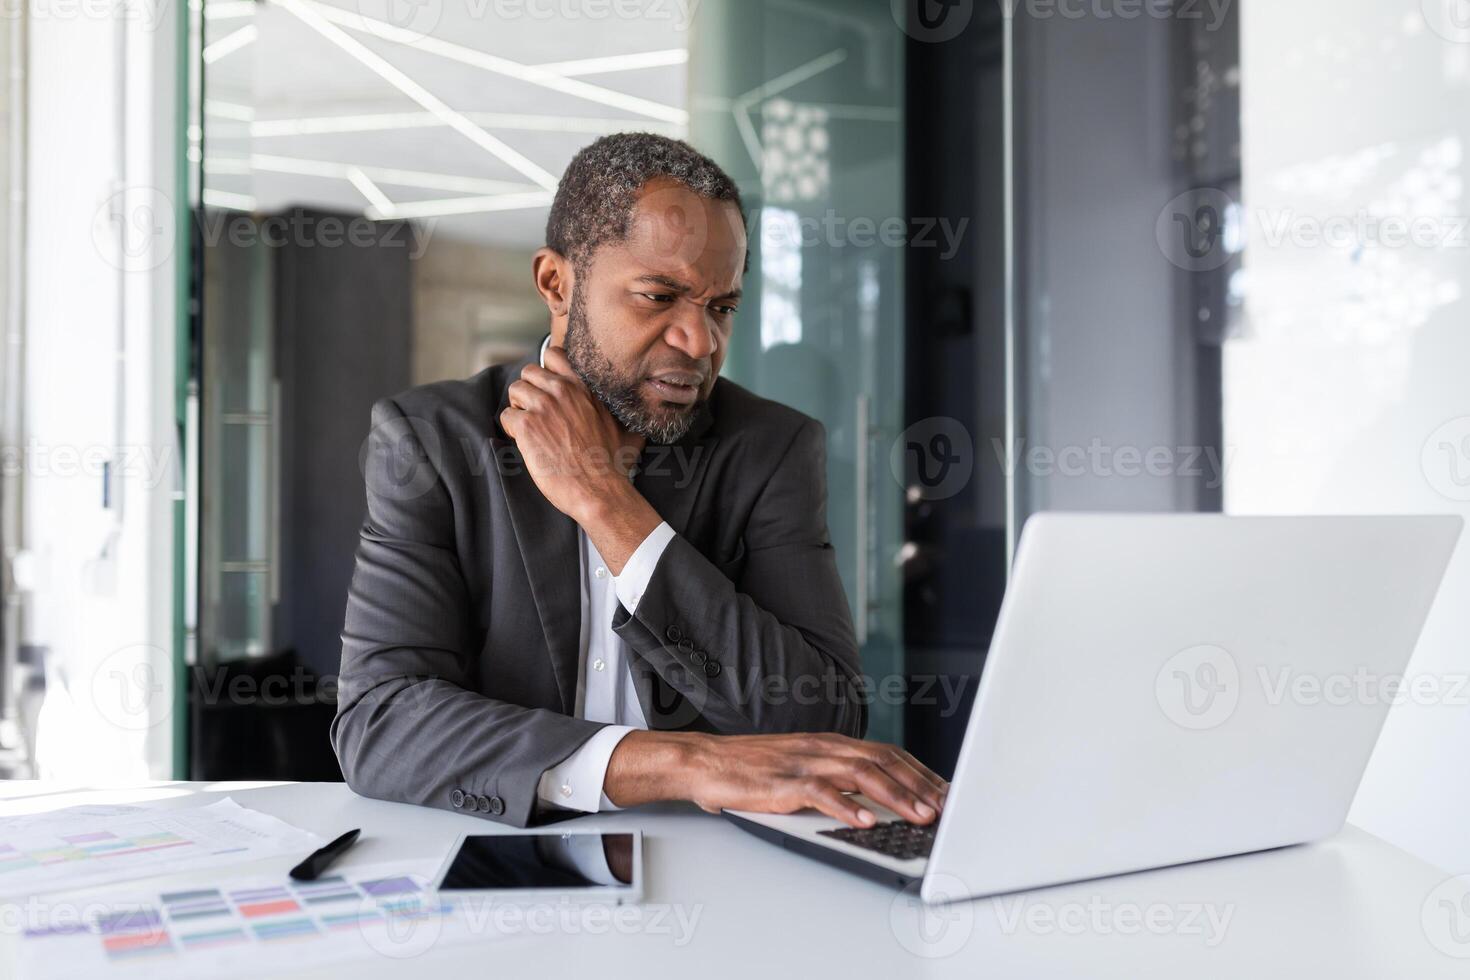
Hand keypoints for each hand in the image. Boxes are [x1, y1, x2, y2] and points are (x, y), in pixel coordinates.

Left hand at [499, 347, 634, 525]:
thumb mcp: (628, 431)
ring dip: (518, 409)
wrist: (599, 490)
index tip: (548, 390)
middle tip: (536, 413)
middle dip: (529, 391)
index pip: (555, 355)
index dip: (546, 371)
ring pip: (515, 390)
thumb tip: (652, 413)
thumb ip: (626, 416)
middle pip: (529, 372)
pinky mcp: (527, 426)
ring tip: (530, 428)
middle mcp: (563, 391)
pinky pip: (506, 416)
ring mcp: (544, 406)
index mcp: (585, 388)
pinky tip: (525, 443)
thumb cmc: (614, 466)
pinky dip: (511, 429)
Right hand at [605, 731, 949, 827]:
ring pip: (861, 774)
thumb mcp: (802, 767)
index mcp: (830, 744)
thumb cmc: (751, 769)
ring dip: (895, 796)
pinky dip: (847, 806)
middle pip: (882, 761)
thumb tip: (873, 803)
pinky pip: (821, 792)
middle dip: (919, 785)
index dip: (919, 772)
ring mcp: (804, 762)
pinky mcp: (783, 781)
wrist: (705, 762)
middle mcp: (823, 748)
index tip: (944, 791)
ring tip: (920, 815)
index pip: (886, 754)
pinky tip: (865, 821)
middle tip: (946, 807)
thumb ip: (835, 778)